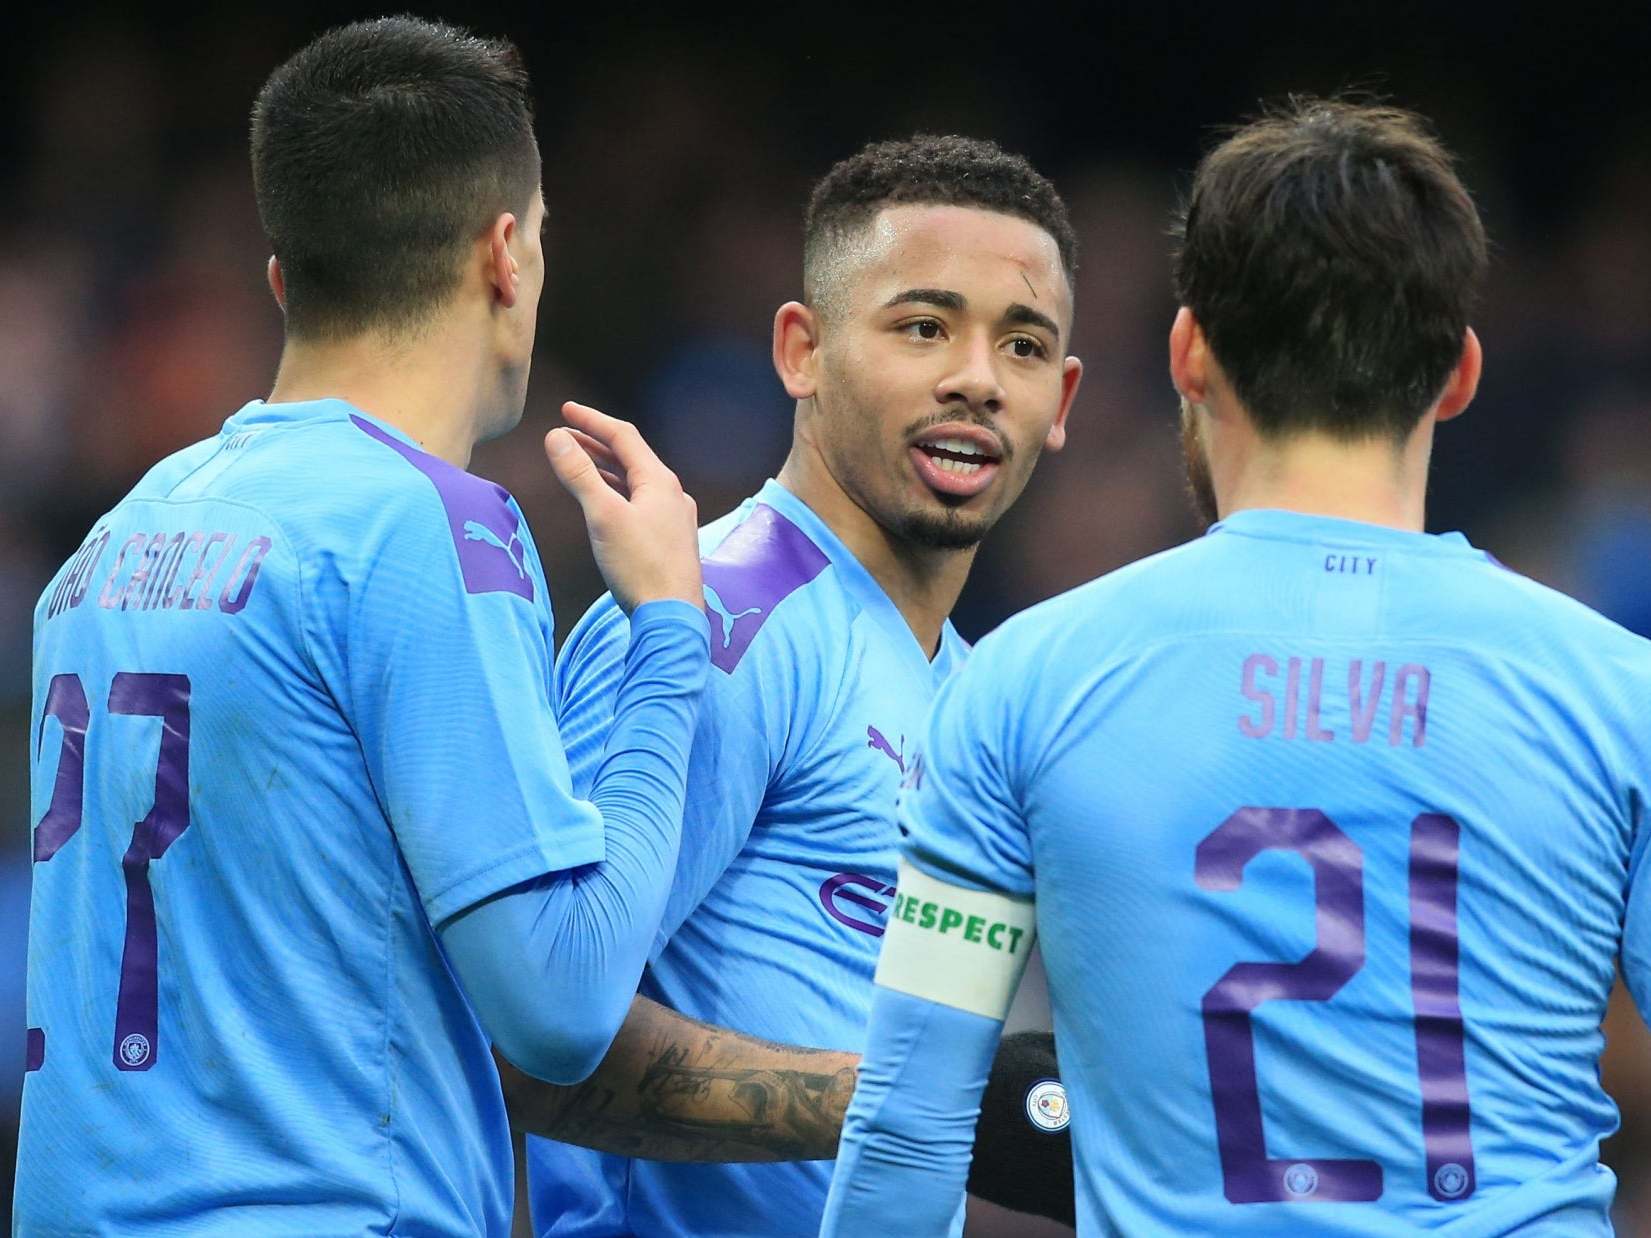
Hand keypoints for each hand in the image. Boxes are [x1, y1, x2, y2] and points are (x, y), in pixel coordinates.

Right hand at [545, 402, 701, 612]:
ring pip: (635, 482)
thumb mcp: (602, 516)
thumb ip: (579, 475)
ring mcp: (673, 517)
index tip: (566, 409)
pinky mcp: (669, 539)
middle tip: (564, 434)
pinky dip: (617, 493)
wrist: (672, 616)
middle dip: (596, 443)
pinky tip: (603, 502)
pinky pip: (640, 503)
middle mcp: (672, 494)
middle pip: (631, 457)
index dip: (592, 420)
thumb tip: (556, 438)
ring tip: (577, 461)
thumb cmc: (640, 567)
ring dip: (605, 469)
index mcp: (660, 481)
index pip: (624, 436)